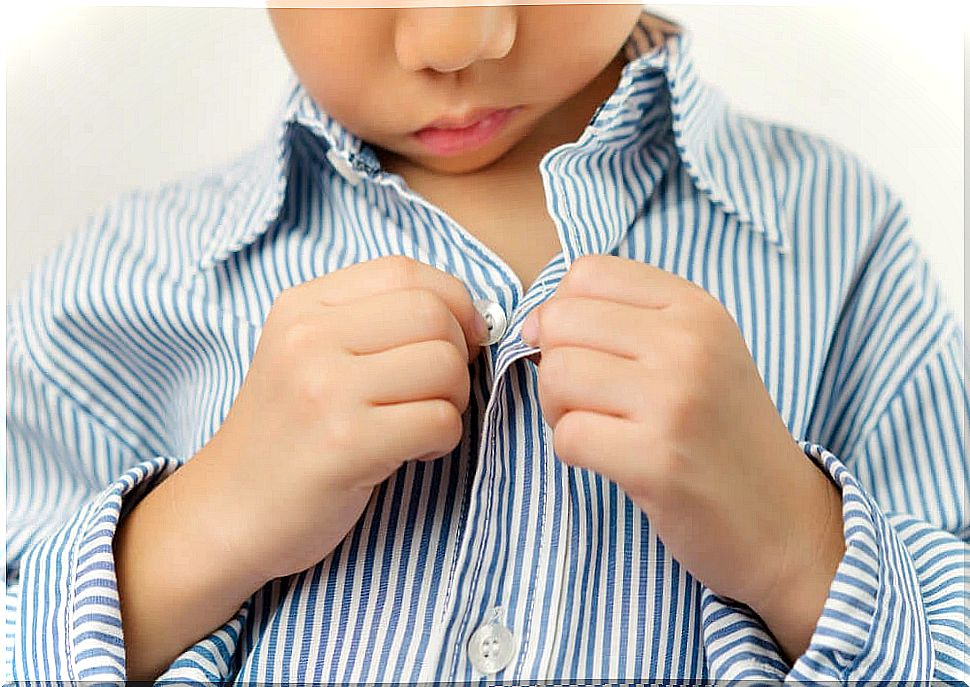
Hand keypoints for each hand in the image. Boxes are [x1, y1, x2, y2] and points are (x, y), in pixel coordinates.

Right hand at [199, 255, 487, 584]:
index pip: (403, 270)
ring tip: (418, 424)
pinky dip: (442, 440)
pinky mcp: (346, 444)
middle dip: (457, 355)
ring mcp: (325, 390)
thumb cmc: (289, 435)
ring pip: (444, 366)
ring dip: (452, 401)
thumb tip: (471, 316)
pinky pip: (440, 421)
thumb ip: (374, 322)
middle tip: (436, 392)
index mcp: (301, 307)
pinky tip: (410, 453)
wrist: (228, 512)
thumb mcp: (310, 356)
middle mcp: (308, 338)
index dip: (453, 300)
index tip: (462, 336)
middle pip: (433, 314)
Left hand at [520, 254, 844, 660]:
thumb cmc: (722, 437)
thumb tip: (533, 323)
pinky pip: (568, 436)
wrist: (784, 522)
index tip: (584, 351)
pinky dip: (574, 453)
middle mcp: (689, 344)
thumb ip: (620, 324)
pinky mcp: (657, 460)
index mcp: (697, 309)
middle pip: (562, 321)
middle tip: (591, 400)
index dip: (564, 313)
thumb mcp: (694, 355)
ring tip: (602, 429)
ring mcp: (675, 401)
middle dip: (555, 364)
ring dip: (560, 410)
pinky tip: (612, 460)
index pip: (587, 273)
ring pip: (557, 375)